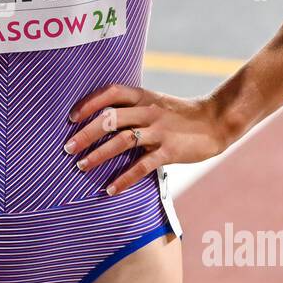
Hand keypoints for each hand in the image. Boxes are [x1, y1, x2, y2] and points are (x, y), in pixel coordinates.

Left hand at [64, 84, 227, 194]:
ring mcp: (159, 131)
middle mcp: (148, 111)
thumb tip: (100, 119)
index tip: (71, 117)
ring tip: (81, 166)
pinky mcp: (169, 151)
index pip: (111, 93)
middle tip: (67, 147)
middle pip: (110, 118)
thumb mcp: (155, 103)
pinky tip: (110, 189)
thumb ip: (132, 108)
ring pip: (122, 141)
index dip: (89, 103)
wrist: (215, 122)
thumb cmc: (179, 115)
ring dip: (98, 155)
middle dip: (85, 134)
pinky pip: (142, 166)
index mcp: (143, 96)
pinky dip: (124, 179)